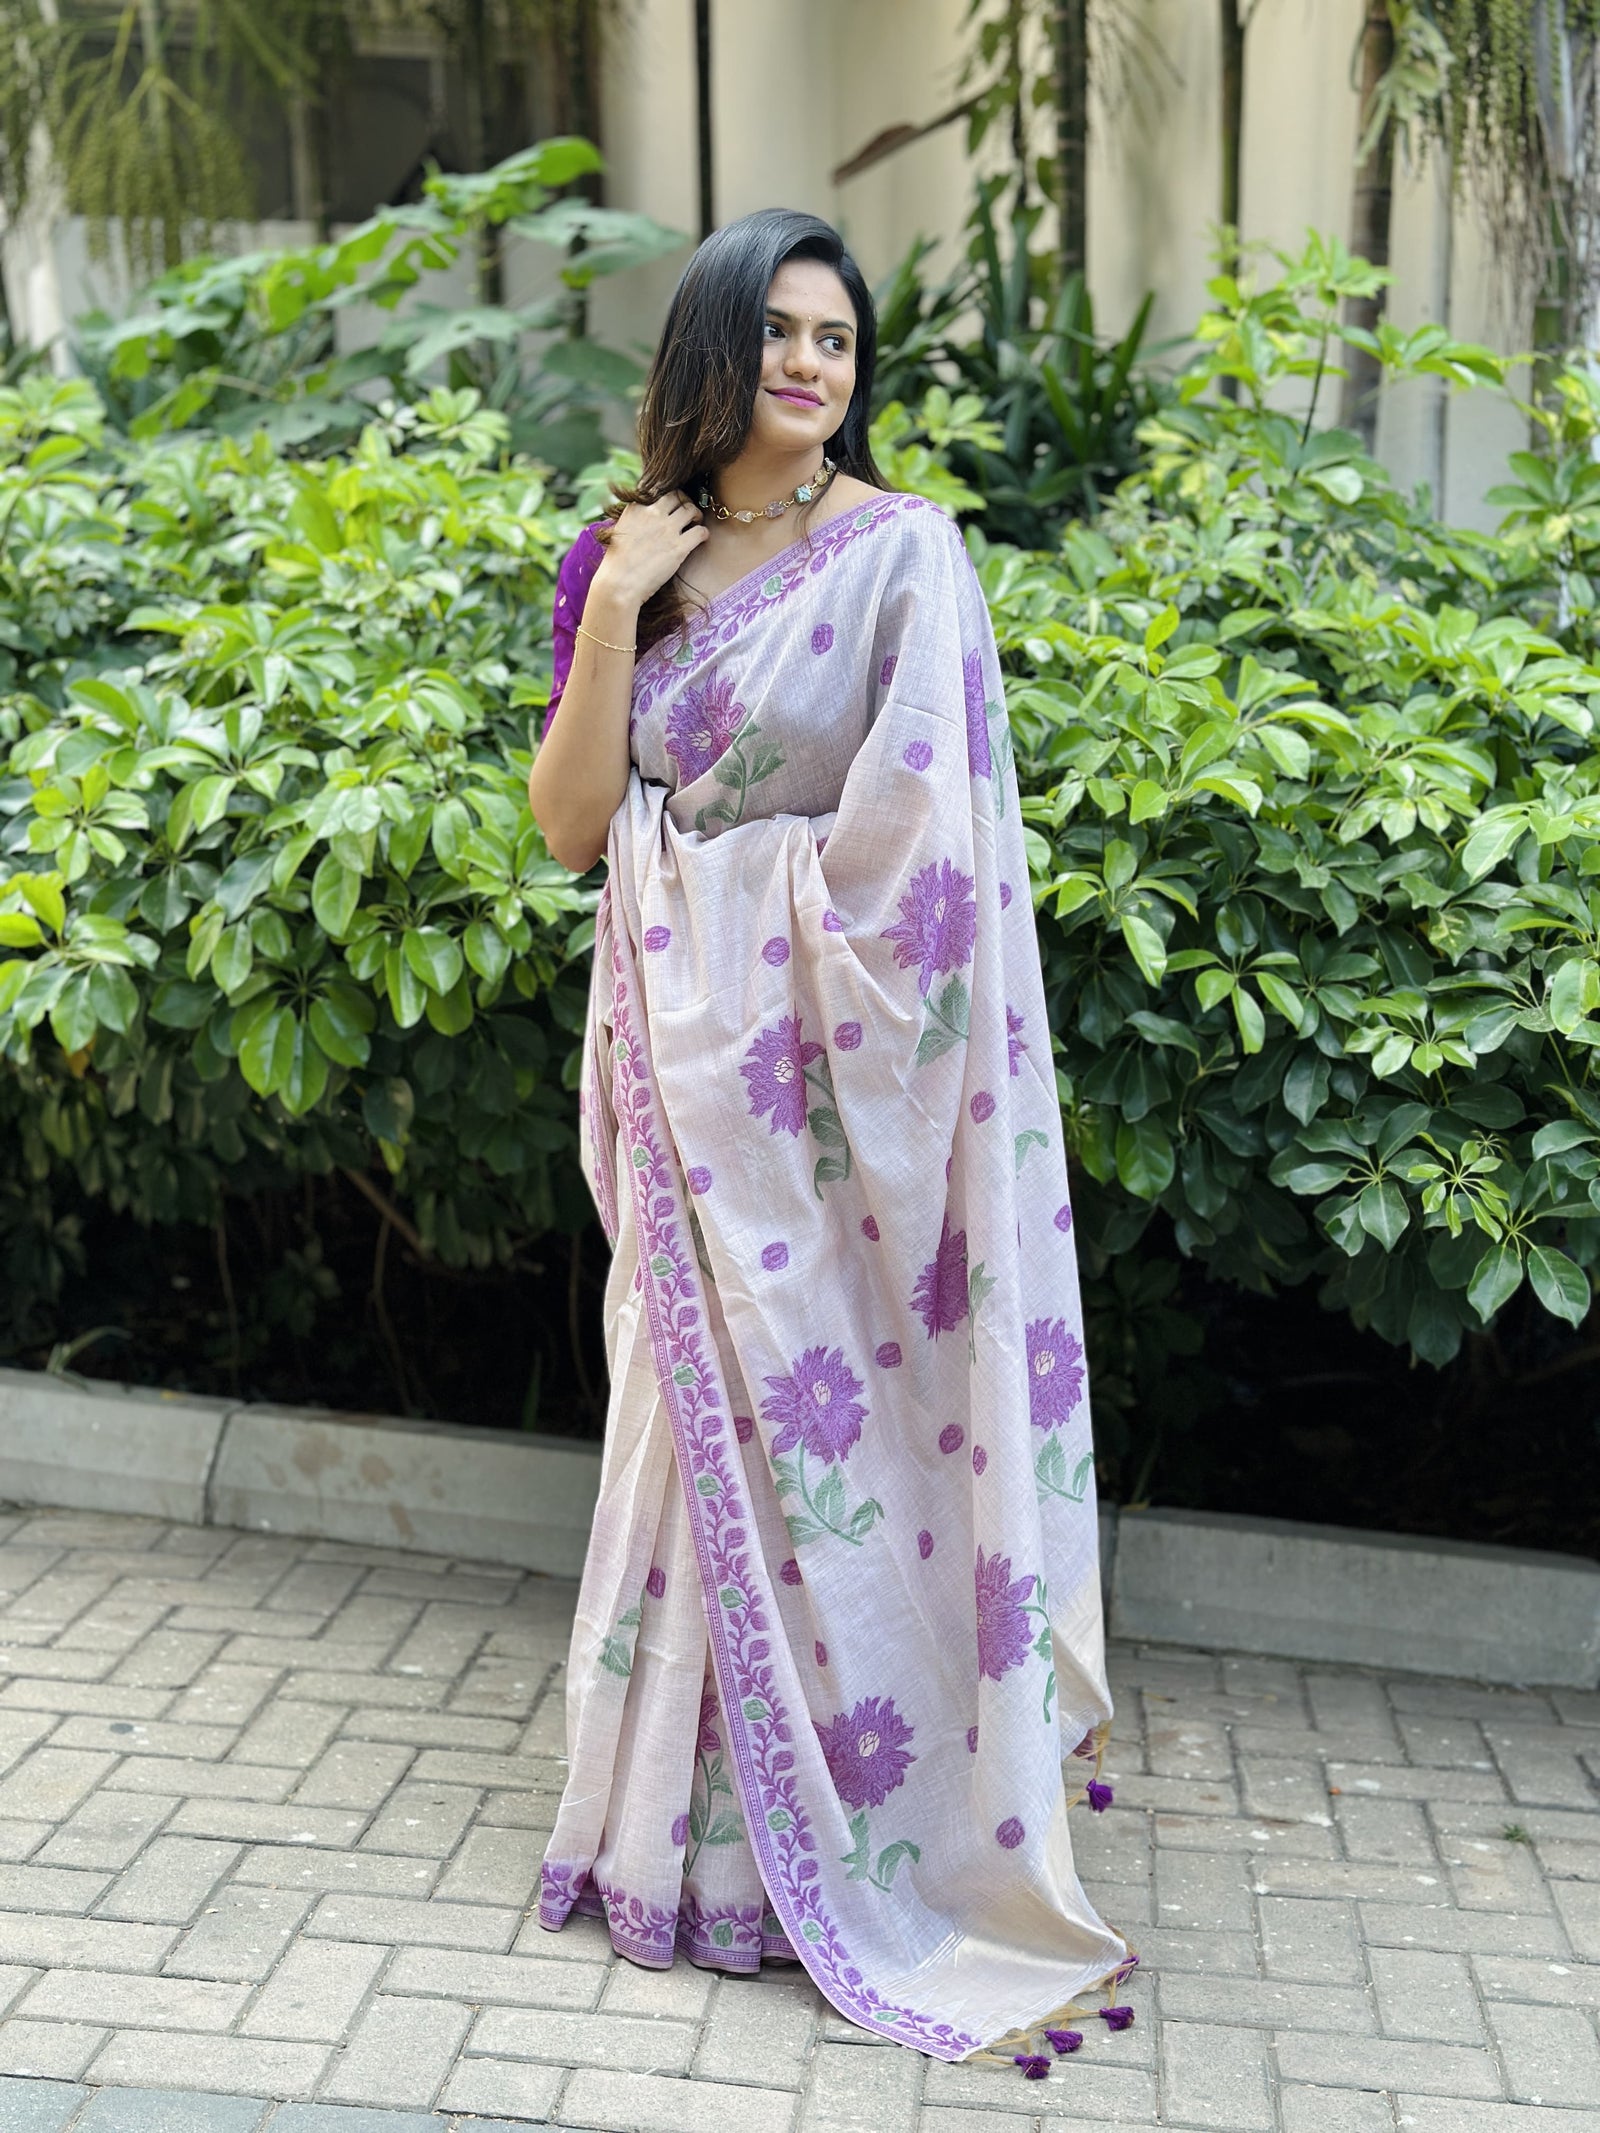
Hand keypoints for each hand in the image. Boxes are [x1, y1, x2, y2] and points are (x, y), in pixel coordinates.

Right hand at [594, 492, 706, 608]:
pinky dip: (703, 533)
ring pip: (691, 509)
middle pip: (677, 495)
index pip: (657, 493)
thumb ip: (634, 520)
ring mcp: (667, 529)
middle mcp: (652, 513)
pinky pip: (700, 532)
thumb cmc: (616, 564)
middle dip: (685, 501)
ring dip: (696, 515)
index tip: (671, 508)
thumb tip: (644, 520)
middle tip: (688, 513)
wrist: (618, 584)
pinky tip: (701, 539)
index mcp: (636, 508)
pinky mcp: (679, 547)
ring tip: (696, 524)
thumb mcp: (620, 531)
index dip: (668, 501)